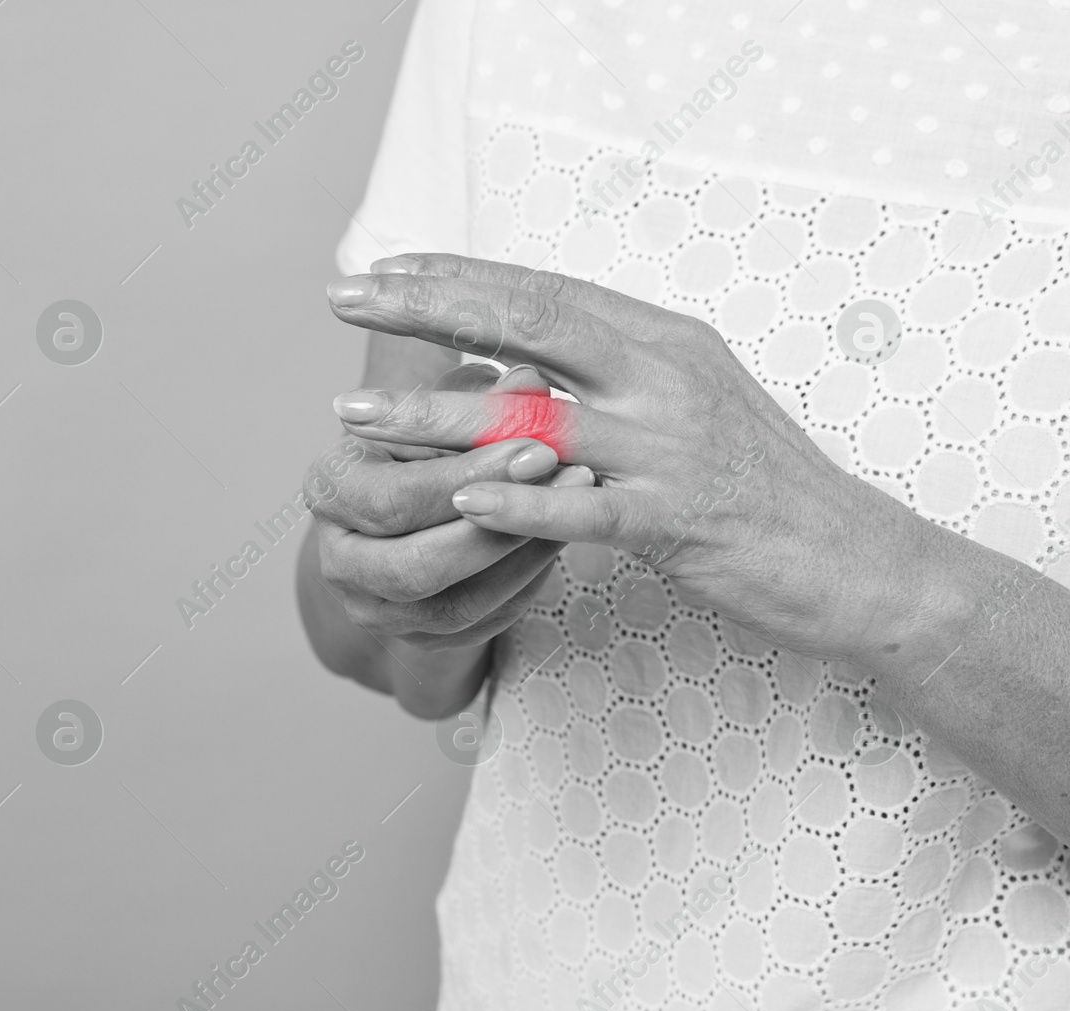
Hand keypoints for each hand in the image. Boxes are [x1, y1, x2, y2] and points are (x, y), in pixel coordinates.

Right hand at [306, 365, 594, 651]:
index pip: (394, 498)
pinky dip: (525, 584)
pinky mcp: (417, 641)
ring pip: (454, 605)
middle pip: (416, 565)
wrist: (411, 511)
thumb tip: (529, 383)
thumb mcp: (443, 411)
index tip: (538, 448)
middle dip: (498, 528)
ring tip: (576, 509)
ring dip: (521, 557)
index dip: (469, 478)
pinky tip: (558, 541)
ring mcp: (375, 610)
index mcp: (328, 490)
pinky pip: (480, 626)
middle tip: (568, 483)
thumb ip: (480, 398)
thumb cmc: (424, 446)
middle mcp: (338, 560)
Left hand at [326, 253, 944, 663]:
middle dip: (427, 308)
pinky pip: (585, 509)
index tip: (384, 269)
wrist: (851, 555)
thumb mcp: (688, 401)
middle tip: (345, 298)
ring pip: (534, 422)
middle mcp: (663, 376)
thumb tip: (524, 362)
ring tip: (355, 416)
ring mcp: (670, 447)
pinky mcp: (678, 520)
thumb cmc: (758, 482)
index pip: (542, 291)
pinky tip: (458, 499)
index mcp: (662, 339)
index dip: (458, 277)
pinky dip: (519, 503)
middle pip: (528, 324)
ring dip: (436, 417)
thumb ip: (611, 373)